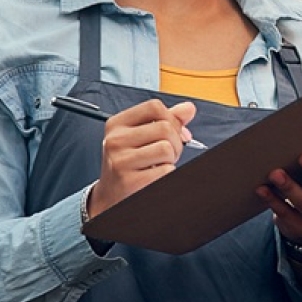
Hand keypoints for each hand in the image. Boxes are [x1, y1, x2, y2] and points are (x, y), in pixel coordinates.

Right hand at [88, 99, 197, 217]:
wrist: (112, 195)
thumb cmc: (130, 162)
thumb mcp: (142, 136)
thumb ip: (167, 120)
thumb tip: (189, 108)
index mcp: (117, 124)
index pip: (154, 107)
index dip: (171, 119)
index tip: (172, 132)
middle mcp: (115, 140)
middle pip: (165, 128)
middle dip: (175, 142)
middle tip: (167, 154)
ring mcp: (120, 161)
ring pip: (166, 149)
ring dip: (171, 159)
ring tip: (159, 164)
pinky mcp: (129, 181)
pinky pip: (166, 170)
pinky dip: (167, 173)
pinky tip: (154, 175)